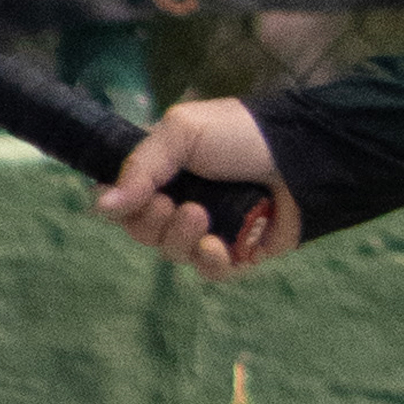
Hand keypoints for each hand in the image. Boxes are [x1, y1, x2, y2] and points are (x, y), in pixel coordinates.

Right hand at [99, 98, 295, 279]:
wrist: (302, 157)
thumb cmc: (241, 135)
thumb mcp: (182, 132)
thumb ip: (140, 168)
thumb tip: (101, 207)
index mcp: (165, 170)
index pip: (123, 199)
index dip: (119, 206)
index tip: (126, 200)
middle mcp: (181, 199)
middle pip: (142, 230)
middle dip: (151, 222)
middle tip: (171, 204)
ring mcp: (209, 229)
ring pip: (171, 252)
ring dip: (180, 237)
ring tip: (202, 216)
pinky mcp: (237, 253)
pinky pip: (208, 271)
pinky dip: (209, 261)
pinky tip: (219, 246)